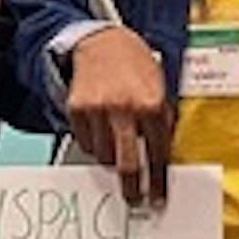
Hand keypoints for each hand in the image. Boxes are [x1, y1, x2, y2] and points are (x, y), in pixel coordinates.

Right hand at [63, 23, 173, 209]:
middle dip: (132, 188)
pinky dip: (94, 144)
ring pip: (104, 157)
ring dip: (112, 159)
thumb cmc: (134, 63)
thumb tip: (161, 158)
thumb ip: (161, 120)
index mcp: (151, 103)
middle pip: (127, 165)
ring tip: (116, 146)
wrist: (101, 40)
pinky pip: (86, 143)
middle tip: (134, 198)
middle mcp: (124, 108)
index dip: (158, 181)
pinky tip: (102, 130)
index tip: (157, 197)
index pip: (157, 154)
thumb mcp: (159, 87)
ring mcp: (98, 110)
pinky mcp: (77, 110)